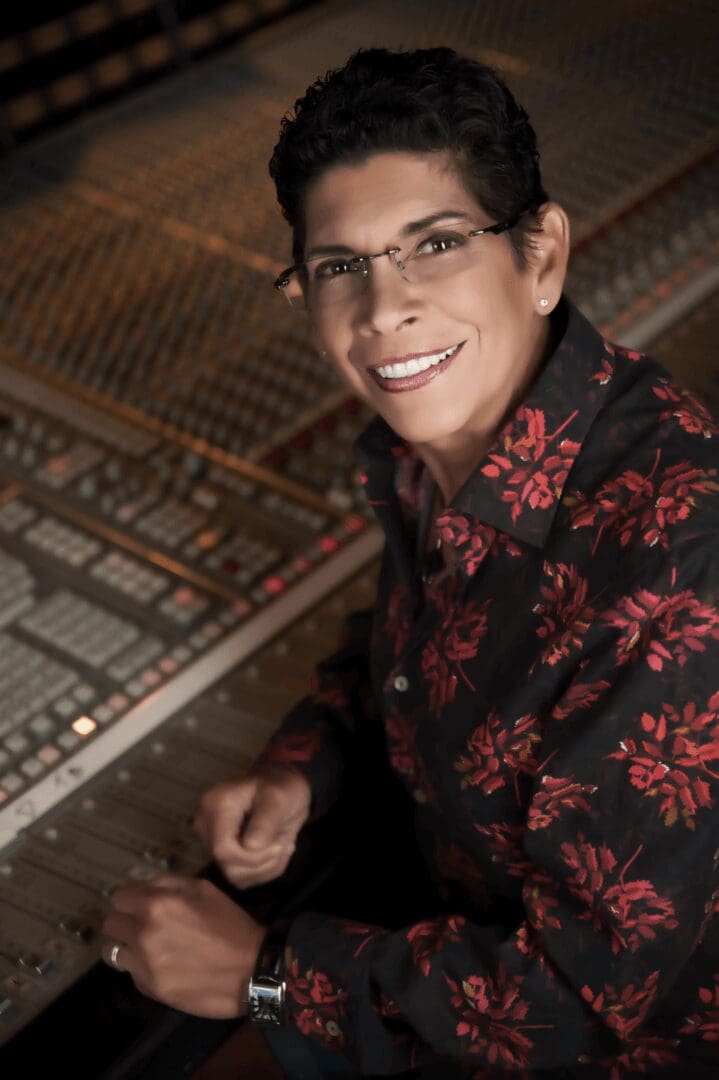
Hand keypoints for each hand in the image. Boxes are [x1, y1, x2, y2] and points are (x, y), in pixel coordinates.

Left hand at [100, 874, 264, 1017]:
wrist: (250, 970)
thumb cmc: (230, 924)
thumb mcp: (205, 889)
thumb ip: (170, 883)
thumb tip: (146, 886)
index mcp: (156, 905)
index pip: (119, 897)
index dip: (130, 898)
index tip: (140, 903)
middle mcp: (144, 934)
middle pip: (111, 924)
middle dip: (125, 920)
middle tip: (143, 924)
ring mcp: (144, 965)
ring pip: (114, 952)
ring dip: (128, 946)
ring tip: (149, 948)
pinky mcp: (150, 989)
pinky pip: (132, 974)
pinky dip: (142, 968)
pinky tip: (164, 966)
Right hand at [194, 767, 311, 888]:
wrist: (283, 789)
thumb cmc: (282, 788)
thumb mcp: (279, 799)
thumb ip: (265, 822)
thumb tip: (251, 847)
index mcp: (215, 805)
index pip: (223, 850)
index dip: (252, 857)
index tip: (279, 845)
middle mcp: (207, 825)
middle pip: (229, 867)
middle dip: (263, 862)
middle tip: (283, 843)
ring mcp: (213, 842)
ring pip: (236, 877)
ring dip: (267, 867)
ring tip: (281, 844)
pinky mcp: (224, 856)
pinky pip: (243, 879)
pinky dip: (265, 870)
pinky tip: (273, 850)